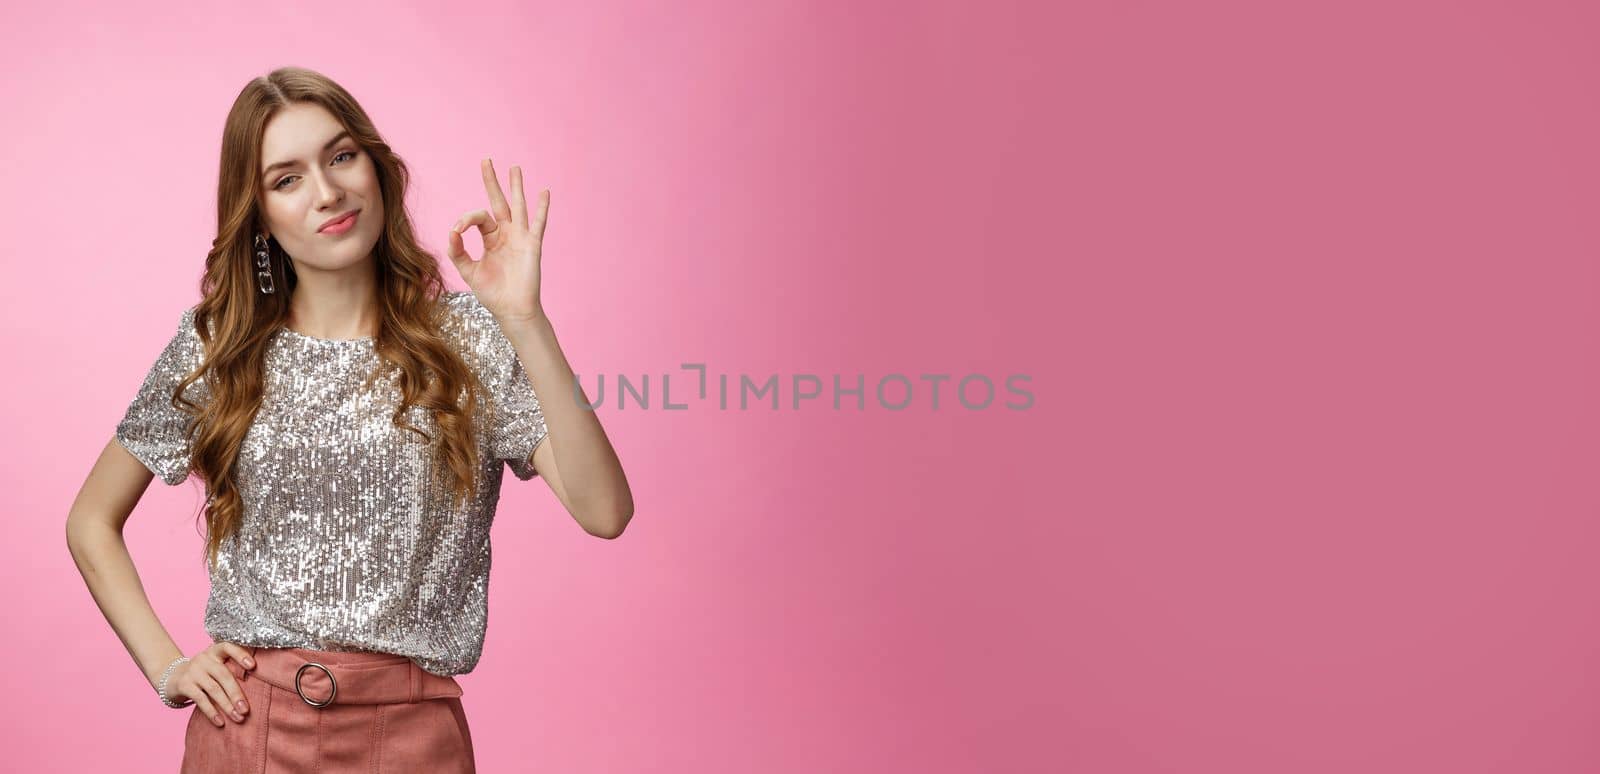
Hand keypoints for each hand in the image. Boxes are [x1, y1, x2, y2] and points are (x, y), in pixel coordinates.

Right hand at [168, 641, 254, 726]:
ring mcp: (193, 671)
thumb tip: (255, 692)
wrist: (172, 678)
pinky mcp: (184, 684)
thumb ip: (231, 672)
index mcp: (215, 651)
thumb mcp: (215, 667)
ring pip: (214, 689)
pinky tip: (220, 722)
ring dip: (227, 706)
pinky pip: (200, 699)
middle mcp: (204, 658)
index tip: (253, 667)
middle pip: (224, 675)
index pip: (228, 647)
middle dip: (236, 694)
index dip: (240, 655)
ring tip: (238, 718)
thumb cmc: (204, 674)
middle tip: (246, 710)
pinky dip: (212, 712)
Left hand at [446, 158, 549, 324]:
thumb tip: (451, 231)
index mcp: (490, 238)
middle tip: (486, 160)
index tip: (456, 232)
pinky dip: (542, 208)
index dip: (465, 221)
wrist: (512, 310)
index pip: (477, 218)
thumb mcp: (469, 271)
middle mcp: (506, 234)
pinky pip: (538, 223)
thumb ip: (458, 251)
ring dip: (516, 187)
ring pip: (518, 206)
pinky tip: (544, 191)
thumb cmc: (492, 293)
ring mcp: (520, 237)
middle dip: (492, 181)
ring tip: (514, 167)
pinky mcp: (532, 245)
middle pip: (498, 201)